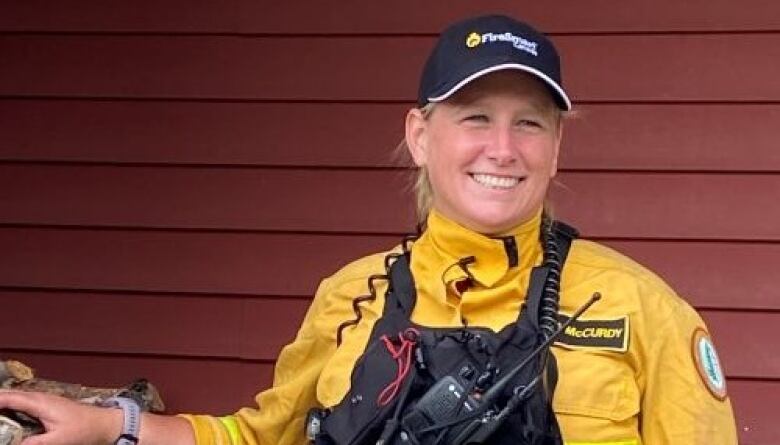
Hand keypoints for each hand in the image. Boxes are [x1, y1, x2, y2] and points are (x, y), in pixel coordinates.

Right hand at [0, 390, 120, 444]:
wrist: (103, 423)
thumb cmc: (83, 430)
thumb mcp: (58, 441)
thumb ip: (35, 444)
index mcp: (40, 404)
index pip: (10, 398)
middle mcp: (40, 398)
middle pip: (10, 394)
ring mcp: (44, 400)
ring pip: (16, 397)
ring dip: (3, 401)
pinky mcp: (47, 405)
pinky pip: (23, 402)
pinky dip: (11, 404)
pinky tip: (6, 411)